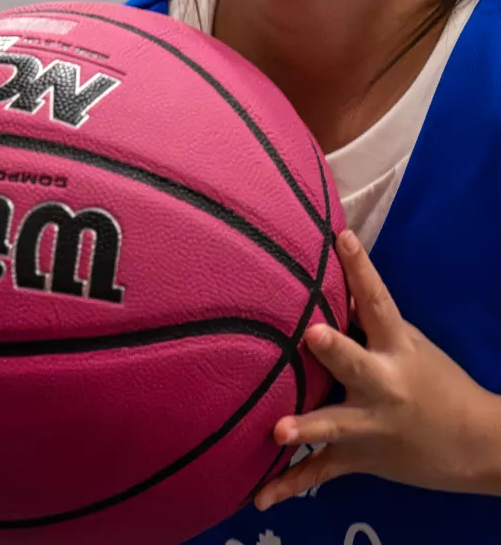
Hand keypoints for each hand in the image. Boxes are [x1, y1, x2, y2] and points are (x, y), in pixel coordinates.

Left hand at [256, 231, 500, 508]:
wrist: (475, 444)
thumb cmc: (433, 380)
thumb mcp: (408, 343)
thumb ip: (365, 320)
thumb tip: (325, 282)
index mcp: (397, 347)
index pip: (378, 301)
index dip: (361, 268)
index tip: (342, 237)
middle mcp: (383, 385)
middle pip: (356, 364)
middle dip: (335, 350)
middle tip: (312, 334)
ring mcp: (370, 426)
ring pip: (335, 425)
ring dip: (307, 427)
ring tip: (277, 431)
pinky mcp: (359, 457)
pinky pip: (320, 473)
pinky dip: (289, 485)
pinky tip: (258, 495)